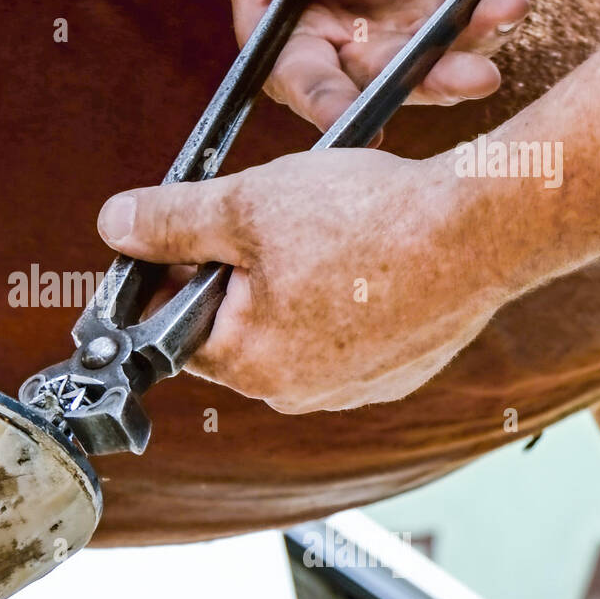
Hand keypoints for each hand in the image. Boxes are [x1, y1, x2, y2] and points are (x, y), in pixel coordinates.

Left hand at [97, 149, 513, 413]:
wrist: (485, 226)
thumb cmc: (366, 218)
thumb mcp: (245, 205)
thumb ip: (169, 221)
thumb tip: (114, 225)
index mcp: (249, 364)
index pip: (172, 329)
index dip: (167, 276)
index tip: (178, 237)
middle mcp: (297, 393)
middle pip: (232, 330)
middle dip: (233, 277)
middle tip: (261, 221)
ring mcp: (353, 389)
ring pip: (290, 331)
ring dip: (288, 286)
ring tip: (321, 232)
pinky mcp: (397, 374)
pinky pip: (344, 337)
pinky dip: (341, 300)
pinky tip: (362, 256)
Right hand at [225, 0, 529, 129]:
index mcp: (286, 43)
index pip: (305, 83)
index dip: (333, 106)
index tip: (369, 123)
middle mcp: (346, 55)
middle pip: (390, 82)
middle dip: (437, 80)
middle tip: (480, 77)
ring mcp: (402, 36)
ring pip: (445, 54)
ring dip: (482, 36)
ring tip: (510, 6)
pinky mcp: (444, 7)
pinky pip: (478, 3)